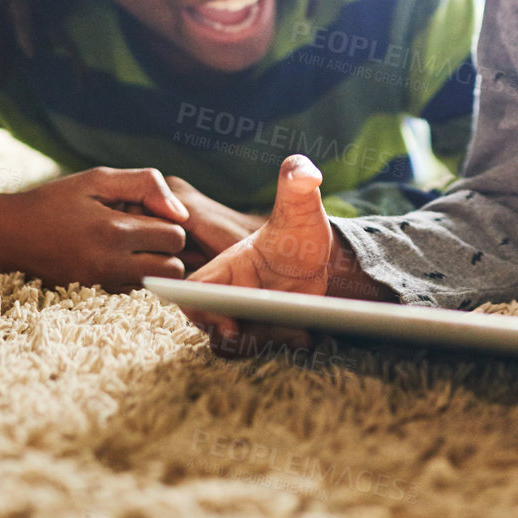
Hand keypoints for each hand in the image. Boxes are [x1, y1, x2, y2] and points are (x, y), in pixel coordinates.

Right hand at [0, 166, 189, 293]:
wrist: (8, 235)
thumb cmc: (55, 202)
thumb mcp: (97, 180)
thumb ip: (145, 185)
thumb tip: (180, 212)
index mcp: (114, 231)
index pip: (175, 236)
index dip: (169, 222)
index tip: (150, 213)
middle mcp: (110, 264)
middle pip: (173, 268)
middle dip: (167, 250)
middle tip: (146, 232)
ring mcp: (101, 285)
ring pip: (156, 284)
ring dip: (153, 266)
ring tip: (132, 246)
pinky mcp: (93, 297)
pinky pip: (133, 293)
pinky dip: (134, 278)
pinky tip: (116, 259)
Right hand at [180, 155, 334, 356]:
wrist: (324, 260)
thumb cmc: (301, 231)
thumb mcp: (302, 208)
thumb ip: (297, 186)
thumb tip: (302, 168)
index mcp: (226, 267)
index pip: (193, 291)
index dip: (199, 307)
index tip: (227, 318)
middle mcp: (229, 294)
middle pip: (211, 325)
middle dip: (228, 335)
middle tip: (247, 333)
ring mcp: (245, 317)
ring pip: (236, 344)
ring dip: (261, 341)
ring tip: (295, 330)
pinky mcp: (263, 333)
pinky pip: (262, 349)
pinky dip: (282, 345)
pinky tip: (307, 333)